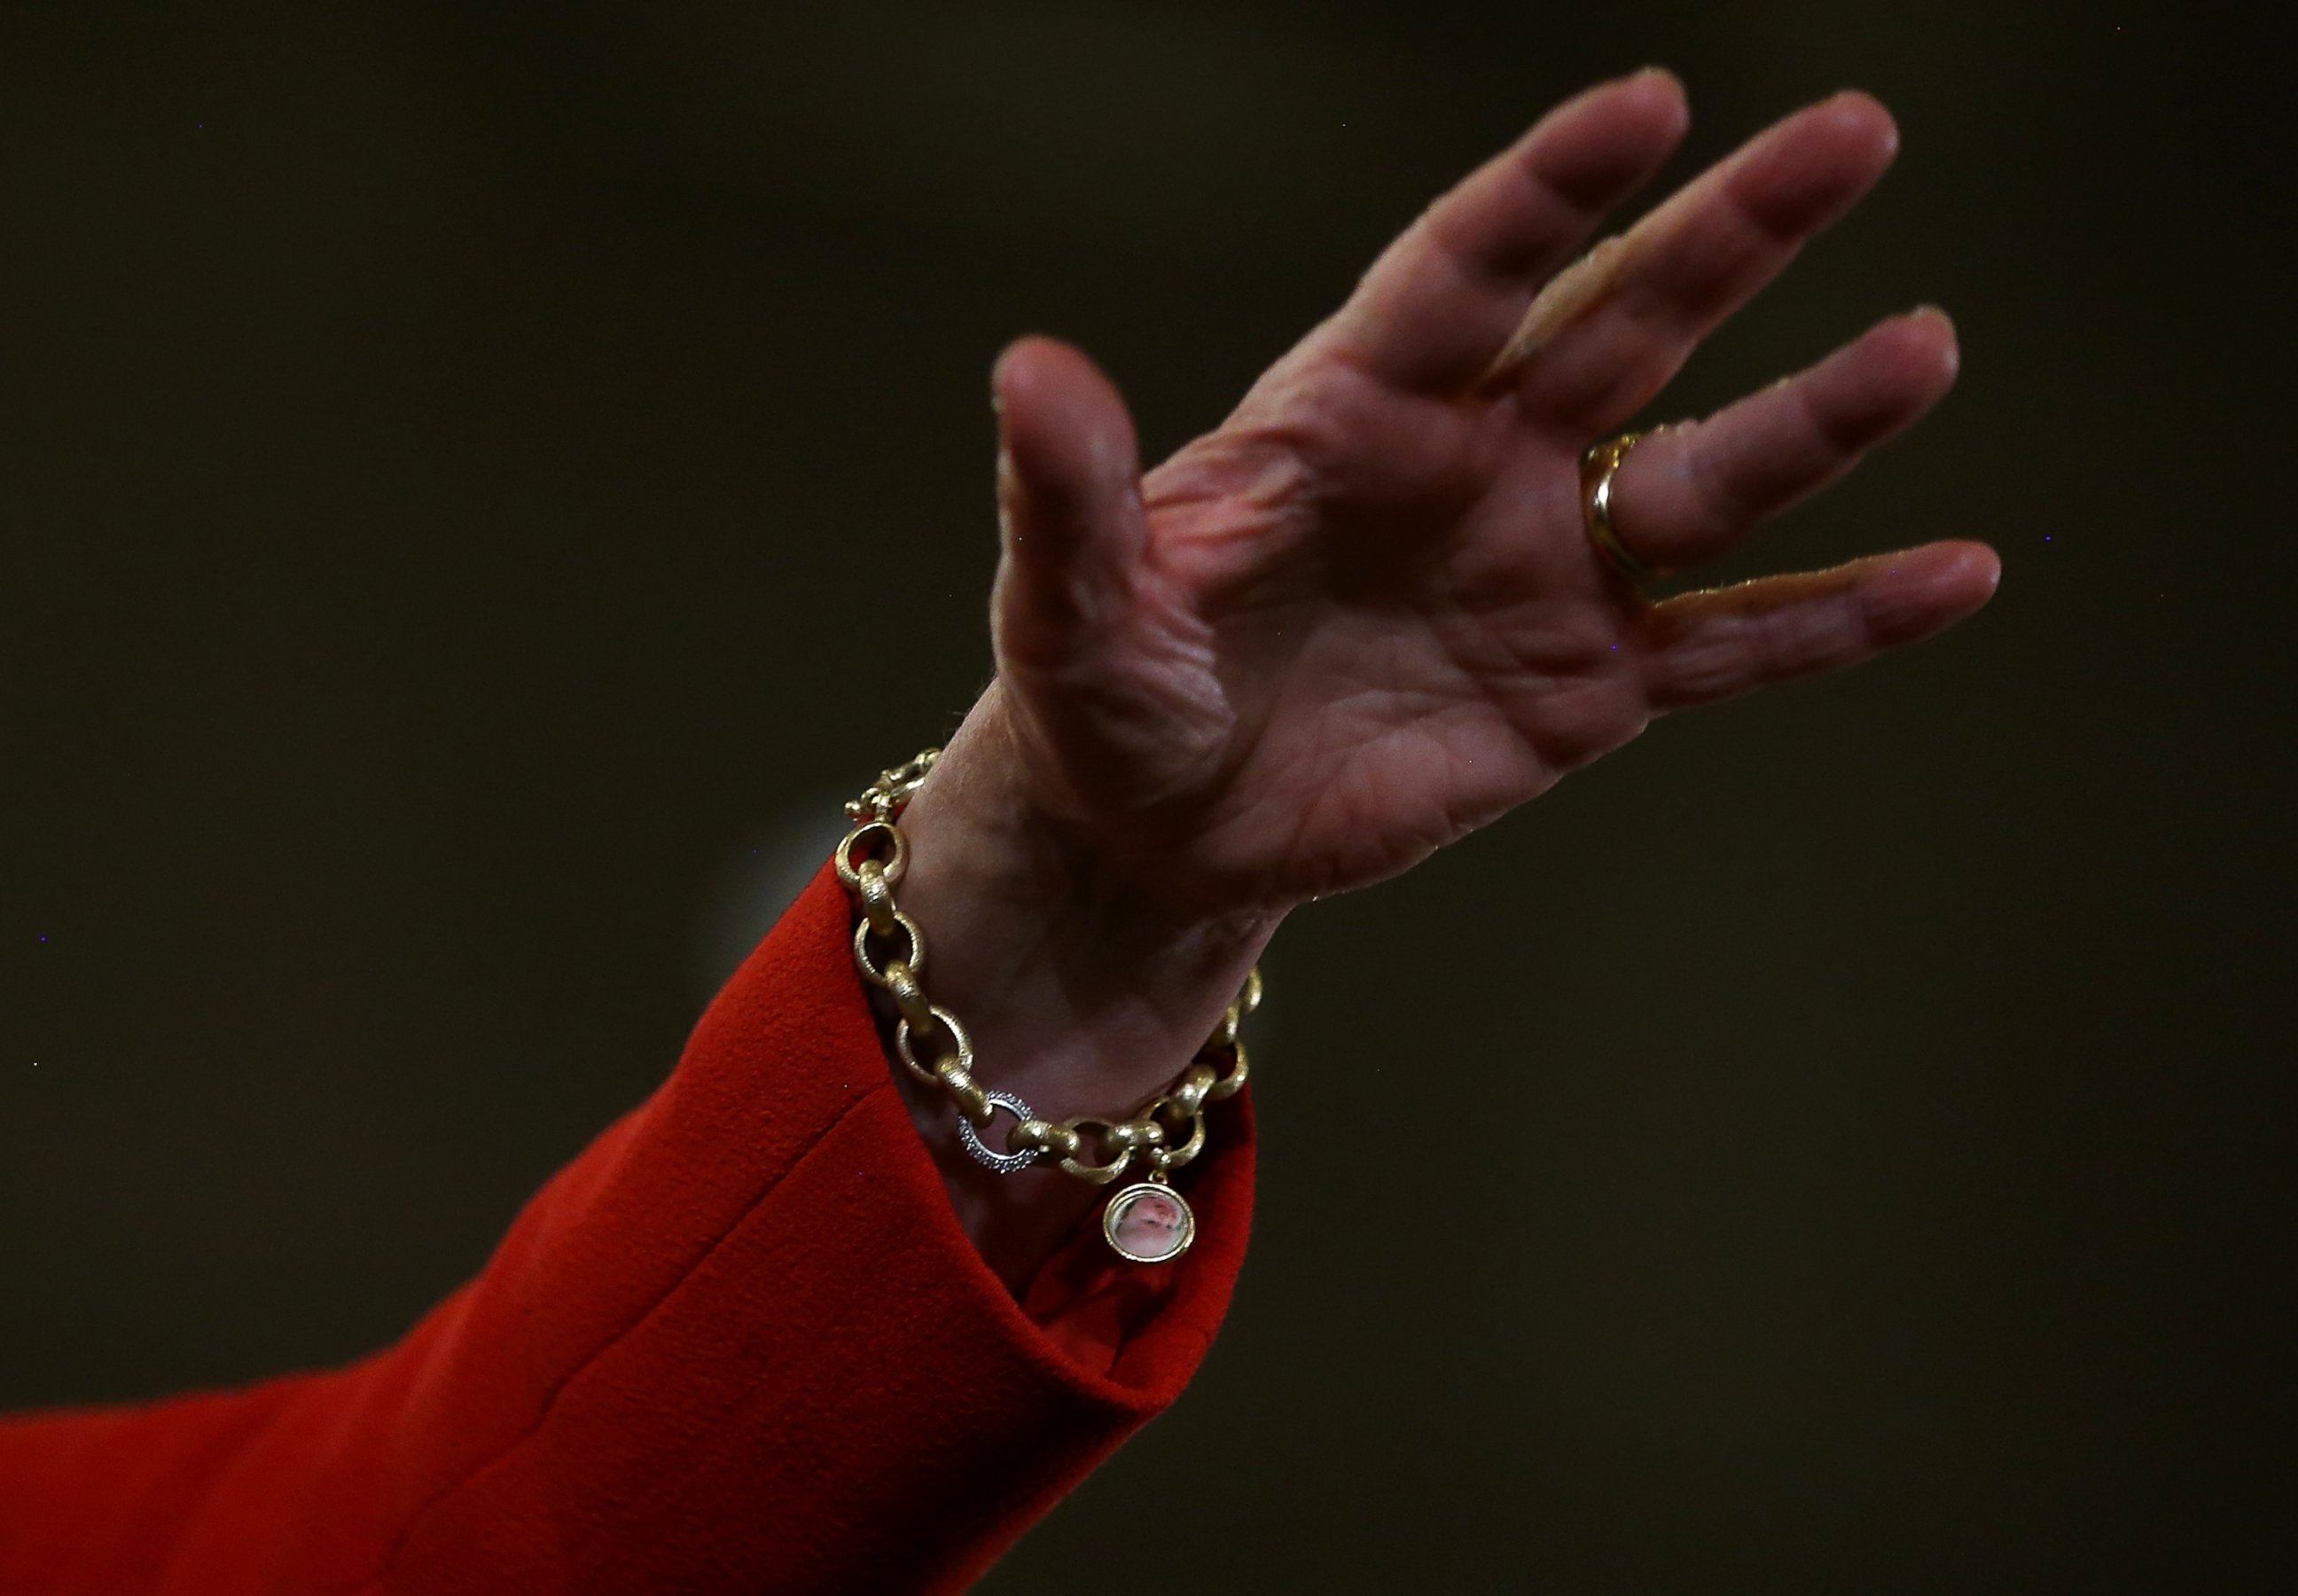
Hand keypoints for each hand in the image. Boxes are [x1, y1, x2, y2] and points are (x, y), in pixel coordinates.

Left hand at [979, 70, 1992, 913]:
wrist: (1159, 830)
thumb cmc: (1105, 693)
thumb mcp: (1070, 598)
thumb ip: (1073, 490)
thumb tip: (1029, 368)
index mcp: (1351, 412)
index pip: (1465, 273)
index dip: (1552, 192)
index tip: (1651, 104)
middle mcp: (1473, 465)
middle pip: (1623, 326)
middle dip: (1733, 235)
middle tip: (1855, 132)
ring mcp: (1542, 573)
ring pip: (1702, 478)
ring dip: (1816, 421)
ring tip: (1928, 345)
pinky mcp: (1584, 690)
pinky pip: (1732, 644)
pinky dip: (1838, 618)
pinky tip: (1960, 573)